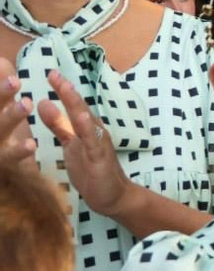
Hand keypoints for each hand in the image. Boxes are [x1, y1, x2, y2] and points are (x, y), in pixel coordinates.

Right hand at [0, 61, 39, 170]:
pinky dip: (18, 151)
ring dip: (10, 116)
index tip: (3, 64)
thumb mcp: (1, 107)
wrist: (4, 173)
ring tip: (26, 103)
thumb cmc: (2, 134)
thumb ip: (1, 88)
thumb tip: (1, 60)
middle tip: (15, 80)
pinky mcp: (3, 164)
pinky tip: (31, 144)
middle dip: (0, 94)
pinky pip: (9, 157)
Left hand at [35, 71, 135, 221]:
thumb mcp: (71, 144)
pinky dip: (88, 129)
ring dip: (77, 104)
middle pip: (80, 107)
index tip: (50, 73)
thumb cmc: (92, 170)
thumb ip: (58, 124)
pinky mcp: (100, 158)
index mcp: (86, 127)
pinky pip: (93, 142)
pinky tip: (82, 118)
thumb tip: (43, 102)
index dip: (62, 89)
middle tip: (53, 74)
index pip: (73, 104)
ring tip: (66, 89)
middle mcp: (94, 131)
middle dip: (67, 91)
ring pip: (86, 120)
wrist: (113, 197)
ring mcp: (99, 143)